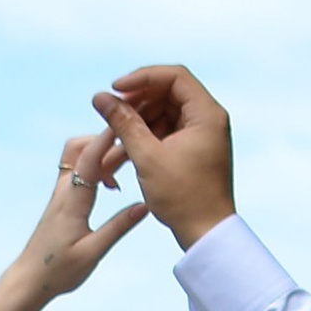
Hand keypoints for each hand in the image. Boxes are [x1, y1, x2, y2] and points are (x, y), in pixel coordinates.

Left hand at [0, 132, 147, 310]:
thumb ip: (118, 227)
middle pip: (82, 146)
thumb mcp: (93, 252)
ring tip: (128, 162)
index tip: (128, 120)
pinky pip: (79, 170)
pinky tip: (112, 184)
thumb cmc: (58, 270)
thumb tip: (145, 206)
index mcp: (72, 199)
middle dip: (108, 139)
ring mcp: (61, 193)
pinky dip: (96, 166)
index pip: (91, 157)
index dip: (109, 137)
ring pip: (79, 155)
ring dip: (102, 152)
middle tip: (135, 144)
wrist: (29, 280)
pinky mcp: (62, 200)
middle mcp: (64, 190)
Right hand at [93, 65, 234, 248]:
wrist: (205, 234)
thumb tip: (100, 97)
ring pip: (165, 113)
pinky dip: (147, 136)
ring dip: (138, 120)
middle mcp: (209, 118)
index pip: (174, 76)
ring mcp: (202, 134)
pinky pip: (167, 131)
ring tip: (114, 136)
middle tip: (112, 113)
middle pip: (168, 92)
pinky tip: (125, 148)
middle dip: (137, 101)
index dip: (142, 78)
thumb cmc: (183, 198)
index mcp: (207, 114)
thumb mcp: (147, 157)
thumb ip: (123, 123)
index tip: (116, 89)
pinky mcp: (194, 149)